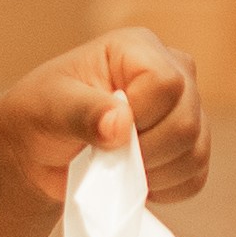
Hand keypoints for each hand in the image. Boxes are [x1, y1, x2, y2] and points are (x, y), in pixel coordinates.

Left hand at [0, 26, 207, 209]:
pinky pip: (194, 177)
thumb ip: (82, 112)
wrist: (40, 150)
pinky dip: (163, 188)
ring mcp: (187, 110)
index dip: (139, 116)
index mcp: (139, 48)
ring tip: (114, 165)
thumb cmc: (42, 115)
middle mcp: (174, 73)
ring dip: (151, 172)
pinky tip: (133, 178)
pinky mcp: (190, 147)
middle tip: (104, 154)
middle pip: (187, 122)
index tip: (102, 129)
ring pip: (194, 153)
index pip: (166, 84)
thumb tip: (121, 125)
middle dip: (143, 151)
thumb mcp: (49, 106)